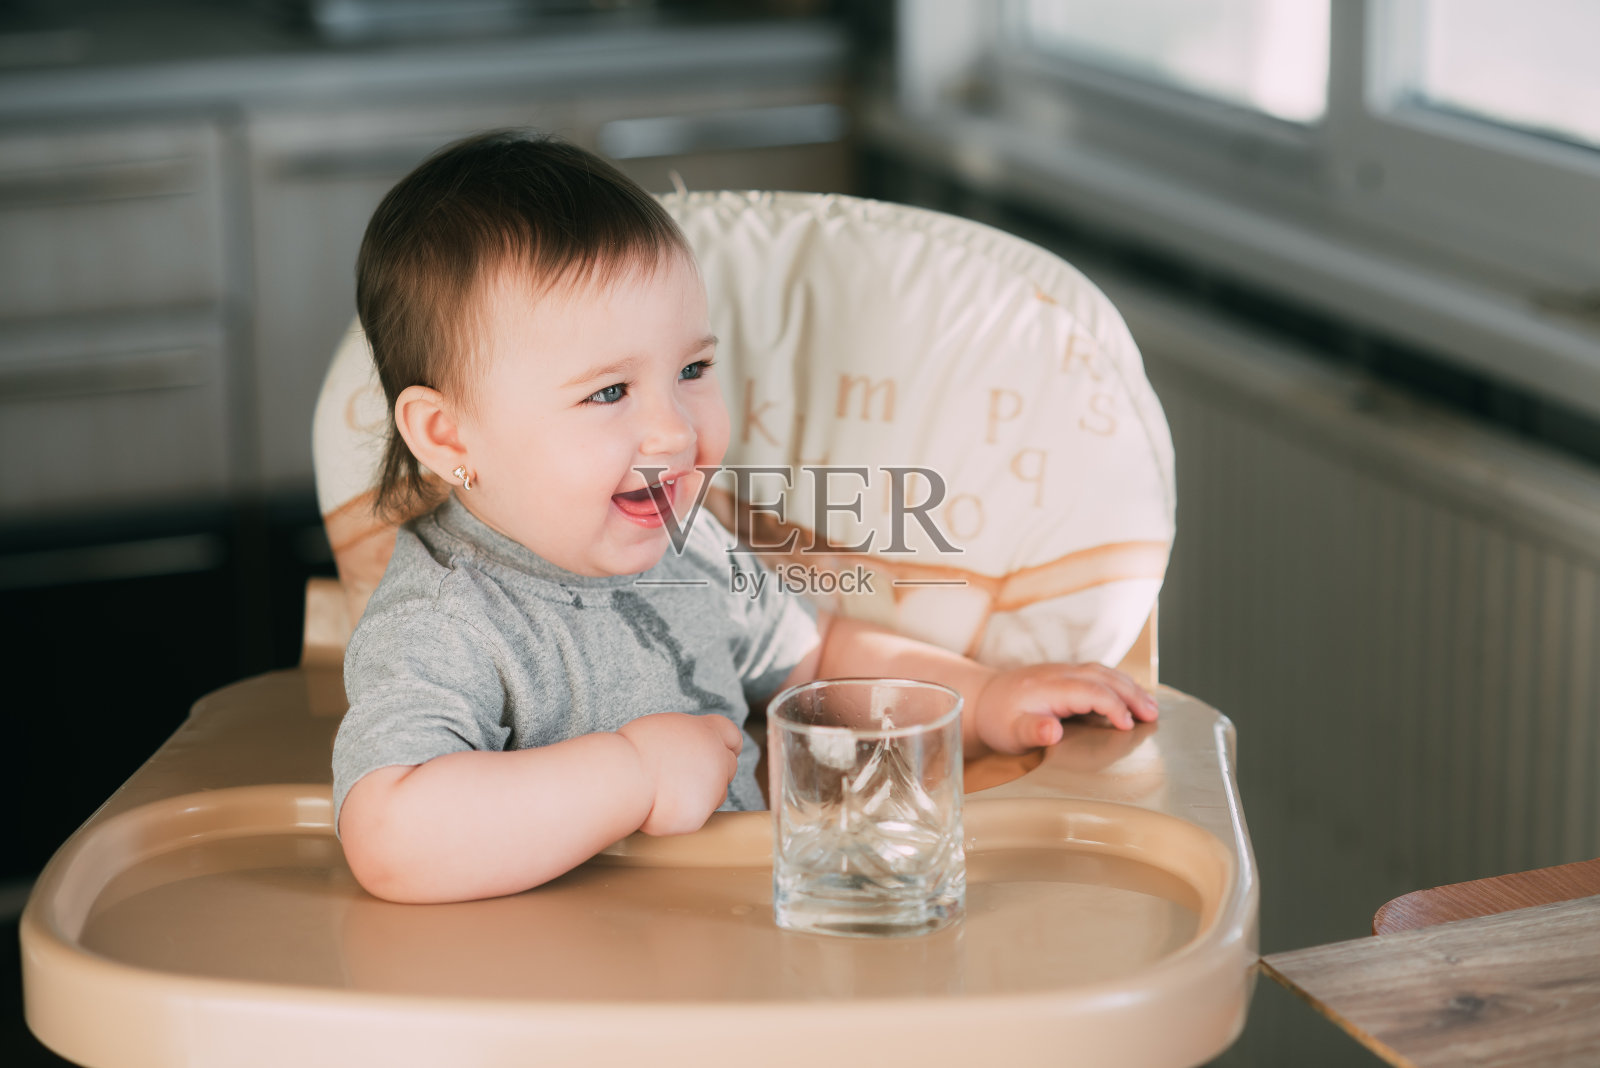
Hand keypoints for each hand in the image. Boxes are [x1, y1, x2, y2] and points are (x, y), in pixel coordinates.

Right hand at [617, 712, 742, 835]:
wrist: (620, 776)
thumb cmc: (631, 751)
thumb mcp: (664, 729)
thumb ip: (687, 738)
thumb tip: (692, 748)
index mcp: (705, 731)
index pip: (732, 735)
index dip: (724, 745)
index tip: (716, 752)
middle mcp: (715, 757)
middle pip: (729, 766)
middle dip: (714, 772)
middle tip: (684, 776)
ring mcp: (712, 786)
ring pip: (718, 793)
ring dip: (702, 794)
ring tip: (669, 790)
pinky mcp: (702, 813)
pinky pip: (700, 813)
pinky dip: (686, 812)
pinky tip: (665, 805)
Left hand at [973, 663, 1157, 754]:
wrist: (982, 700)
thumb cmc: (998, 721)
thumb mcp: (1011, 733)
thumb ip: (1033, 732)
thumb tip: (1054, 731)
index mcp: (1049, 687)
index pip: (1091, 691)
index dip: (1113, 707)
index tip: (1128, 726)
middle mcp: (1059, 674)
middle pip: (1103, 677)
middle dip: (1131, 695)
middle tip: (1153, 715)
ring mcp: (1063, 671)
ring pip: (1103, 672)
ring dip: (1129, 687)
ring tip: (1151, 707)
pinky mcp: (1065, 675)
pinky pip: (1097, 674)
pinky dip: (1118, 683)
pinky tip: (1131, 695)